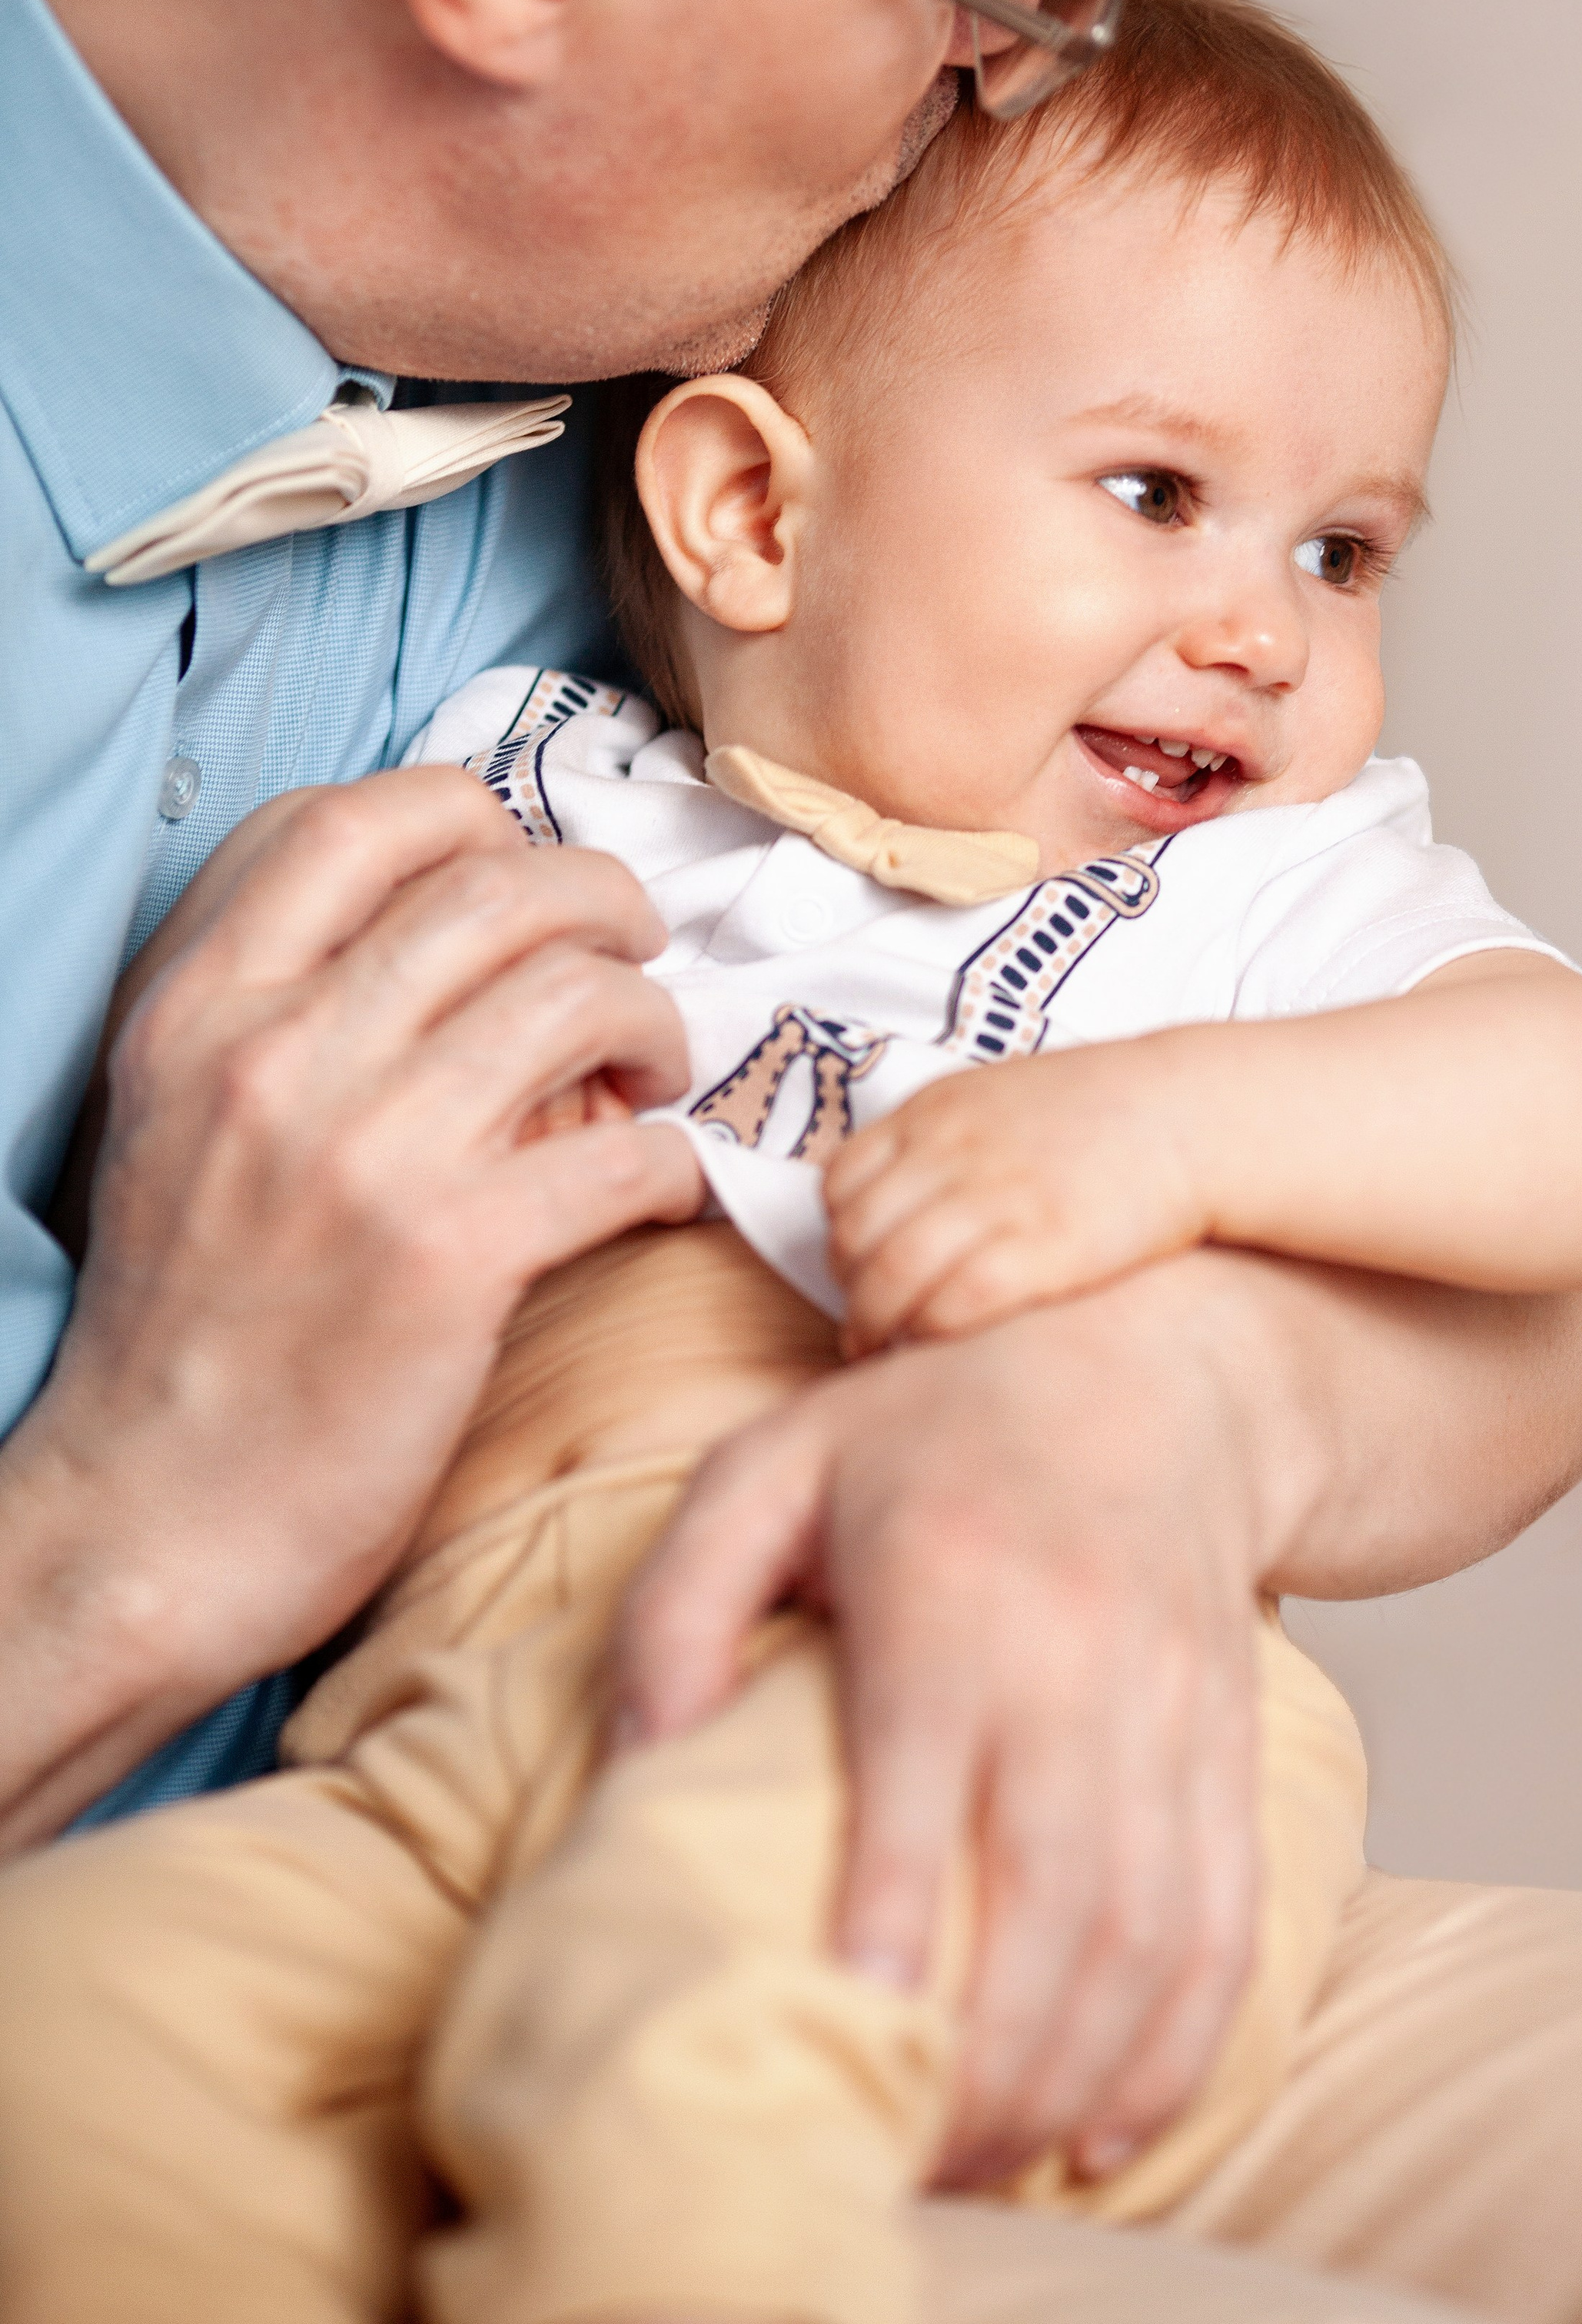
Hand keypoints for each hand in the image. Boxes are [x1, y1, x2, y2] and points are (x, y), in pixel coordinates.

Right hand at [0, 767, 695, 1842]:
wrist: (151, 1522)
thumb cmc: (184, 1321)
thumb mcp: (177, 1118)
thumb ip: (275, 1002)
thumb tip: (436, 916)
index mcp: (198, 1006)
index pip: (352, 818)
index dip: (472, 815)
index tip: (524, 869)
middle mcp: (275, 1054)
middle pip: (498, 883)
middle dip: (604, 900)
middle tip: (633, 951)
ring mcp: (367, 1153)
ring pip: (579, 995)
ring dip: (654, 1018)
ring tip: (654, 1070)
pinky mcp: (452, 1261)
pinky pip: (627, 1155)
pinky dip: (674, 1163)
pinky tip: (663, 1189)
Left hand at [610, 1250, 1267, 2188]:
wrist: (1149, 1369)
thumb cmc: (927, 1427)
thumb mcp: (767, 1465)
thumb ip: (681, 1604)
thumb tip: (643, 1761)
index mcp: (951, 1583)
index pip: (929, 1771)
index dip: (898, 1913)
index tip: (851, 2025)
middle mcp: (1079, 1654)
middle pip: (1057, 1891)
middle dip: (991, 2052)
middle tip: (904, 2153)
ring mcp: (1172, 1708)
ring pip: (1150, 1928)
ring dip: (1078, 2073)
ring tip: (985, 2161)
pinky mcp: (1230, 1746)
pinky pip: (1227, 1916)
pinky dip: (1181, 2043)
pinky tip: (1108, 2128)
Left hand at [826, 1040, 1209, 1351]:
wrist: (1195, 1115)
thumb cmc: (1109, 1114)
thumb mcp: (1006, 1098)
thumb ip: (948, 1140)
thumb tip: (906, 1196)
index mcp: (939, 1110)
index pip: (843, 1179)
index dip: (840, 1233)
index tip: (859, 1266)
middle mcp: (954, 1151)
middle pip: (856, 1235)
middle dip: (851, 1290)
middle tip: (864, 1324)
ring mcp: (995, 1197)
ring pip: (890, 1276)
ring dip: (876, 1326)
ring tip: (884, 1350)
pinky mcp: (1041, 1246)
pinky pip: (951, 1303)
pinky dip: (928, 1333)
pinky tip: (935, 1349)